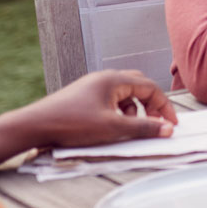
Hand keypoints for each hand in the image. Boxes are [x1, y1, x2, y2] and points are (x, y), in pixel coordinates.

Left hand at [23, 70, 177, 148]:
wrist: (35, 126)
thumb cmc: (72, 124)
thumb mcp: (112, 128)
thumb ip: (143, 127)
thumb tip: (167, 129)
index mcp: (114, 79)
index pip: (150, 87)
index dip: (164, 106)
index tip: (171, 124)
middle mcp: (104, 78)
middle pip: (139, 85)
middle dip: (151, 105)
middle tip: (157, 123)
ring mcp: (93, 86)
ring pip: (124, 94)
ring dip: (134, 110)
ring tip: (130, 128)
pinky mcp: (84, 96)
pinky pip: (111, 99)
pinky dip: (119, 111)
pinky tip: (112, 126)